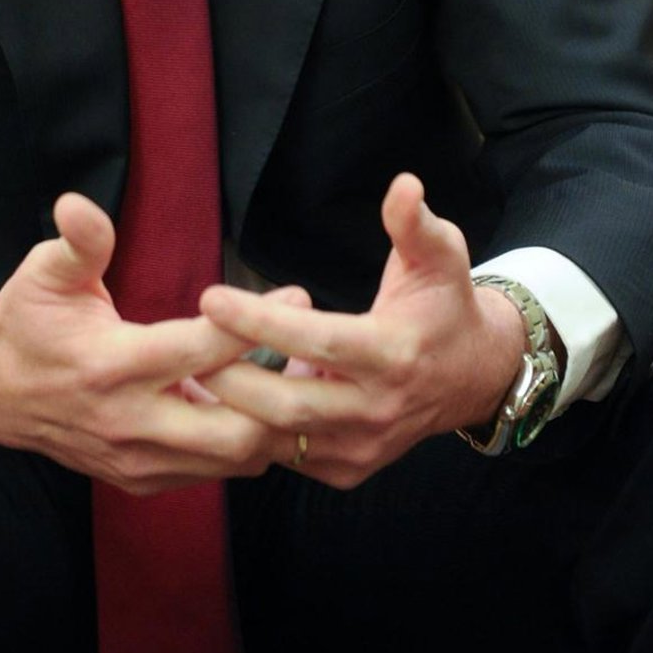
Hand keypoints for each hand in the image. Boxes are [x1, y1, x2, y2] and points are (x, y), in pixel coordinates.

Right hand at [0, 192, 278, 494]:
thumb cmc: (26, 321)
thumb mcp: (45, 271)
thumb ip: (78, 242)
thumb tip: (78, 203)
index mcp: (112, 365)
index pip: (204, 352)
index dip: (255, 325)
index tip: (298, 296)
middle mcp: (128, 422)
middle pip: (233, 429)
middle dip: (276, 391)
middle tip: (304, 350)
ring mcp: (135, 459)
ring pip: (230, 459)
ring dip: (264, 420)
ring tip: (285, 374)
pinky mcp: (138, 479)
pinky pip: (209, 472)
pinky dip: (238, 442)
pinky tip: (247, 402)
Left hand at [196, 173, 526, 489]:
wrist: (470, 377)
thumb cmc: (444, 304)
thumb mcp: (441, 255)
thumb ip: (415, 224)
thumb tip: (404, 184)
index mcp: (395, 355)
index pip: (319, 343)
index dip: (262, 323)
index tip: (210, 297)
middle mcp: (378, 410)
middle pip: (287, 405)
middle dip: (228, 377)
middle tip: (181, 345)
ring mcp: (362, 448)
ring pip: (280, 439)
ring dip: (228, 409)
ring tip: (182, 374)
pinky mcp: (346, 468)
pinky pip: (285, 455)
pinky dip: (246, 431)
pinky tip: (213, 401)